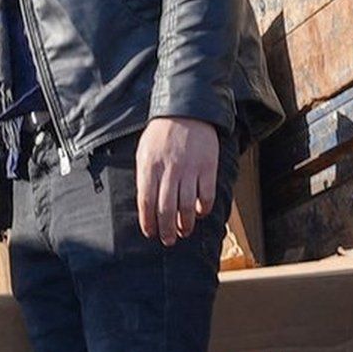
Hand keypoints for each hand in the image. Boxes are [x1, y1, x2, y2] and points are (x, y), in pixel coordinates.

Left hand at [136, 116, 219, 245]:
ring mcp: (190, 169)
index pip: (146, 201)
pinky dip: (204, 209)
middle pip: (166, 208)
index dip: (148, 221)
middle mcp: (169, 170)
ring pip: (187, 206)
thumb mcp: (144, 151)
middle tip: (168, 241)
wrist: (187, 111)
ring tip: (183, 232)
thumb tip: (145, 205)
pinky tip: (200, 213)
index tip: (150, 233)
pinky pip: (207, 195)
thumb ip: (145, 176)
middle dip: (166, 229)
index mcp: (150, 166)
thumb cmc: (162, 134)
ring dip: (185, 224)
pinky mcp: (208, 167)